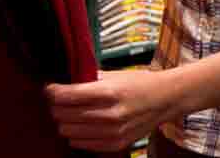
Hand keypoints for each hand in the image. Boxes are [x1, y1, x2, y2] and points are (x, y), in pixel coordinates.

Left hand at [46, 70, 181, 151]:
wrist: (167, 99)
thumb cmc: (139, 84)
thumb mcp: (114, 75)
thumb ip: (87, 81)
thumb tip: (60, 86)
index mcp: (109, 92)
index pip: (65, 96)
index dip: (52, 91)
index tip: (51, 88)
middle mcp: (110, 114)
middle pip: (61, 115)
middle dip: (57, 107)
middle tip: (62, 101)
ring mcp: (113, 132)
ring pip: (67, 131)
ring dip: (66, 122)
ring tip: (74, 114)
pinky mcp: (115, 144)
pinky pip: (79, 143)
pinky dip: (77, 135)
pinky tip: (84, 125)